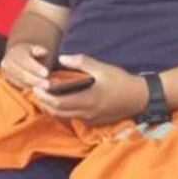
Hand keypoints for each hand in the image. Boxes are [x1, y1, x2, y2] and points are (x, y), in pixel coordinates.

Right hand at [1, 42, 51, 88]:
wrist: (19, 58)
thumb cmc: (32, 53)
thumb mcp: (36, 48)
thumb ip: (40, 50)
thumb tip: (44, 52)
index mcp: (15, 52)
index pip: (24, 61)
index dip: (35, 68)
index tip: (46, 73)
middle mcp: (7, 64)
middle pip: (22, 74)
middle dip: (35, 80)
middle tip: (47, 85)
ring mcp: (7, 75)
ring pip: (22, 83)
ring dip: (35, 86)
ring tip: (48, 87)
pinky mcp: (9, 83)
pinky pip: (21, 88)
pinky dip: (32, 89)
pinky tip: (42, 89)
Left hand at [32, 54, 149, 124]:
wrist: (141, 97)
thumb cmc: (122, 81)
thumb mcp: (102, 68)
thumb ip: (81, 62)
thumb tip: (62, 58)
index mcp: (87, 100)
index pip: (58, 103)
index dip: (44, 96)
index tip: (36, 86)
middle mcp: (87, 113)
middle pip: (58, 112)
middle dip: (44, 102)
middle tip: (36, 90)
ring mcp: (91, 119)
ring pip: (65, 116)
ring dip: (53, 107)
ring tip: (45, 94)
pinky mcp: (95, 120)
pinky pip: (74, 117)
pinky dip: (64, 109)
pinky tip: (62, 99)